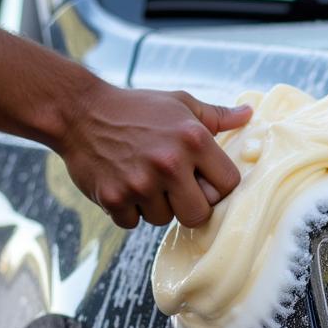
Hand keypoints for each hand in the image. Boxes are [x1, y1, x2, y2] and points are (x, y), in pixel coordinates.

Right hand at [60, 85, 250, 228]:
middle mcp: (170, 163)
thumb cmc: (136, 109)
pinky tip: (122, 183)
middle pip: (200, 214)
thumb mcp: (179, 104)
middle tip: (173, 186)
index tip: (201, 179)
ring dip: (155, 205)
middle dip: (189, 205)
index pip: (229, 185)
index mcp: (194, 139)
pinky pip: (133, 223)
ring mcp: (140, 183)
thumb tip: (248, 116)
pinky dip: (128, 210)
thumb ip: (215, 116)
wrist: (79, 111)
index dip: (216, 186)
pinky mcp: (113, 198)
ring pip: (163, 220)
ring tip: (142, 177)